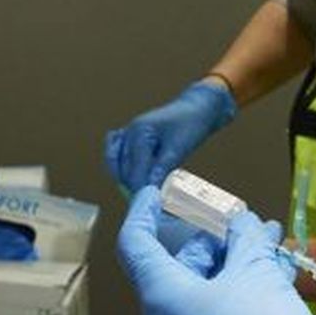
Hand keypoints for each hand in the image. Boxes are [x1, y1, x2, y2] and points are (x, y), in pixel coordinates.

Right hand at [104, 81, 236, 191]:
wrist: (198, 108)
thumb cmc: (192, 123)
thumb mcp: (180, 147)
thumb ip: (163, 168)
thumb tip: (151, 189)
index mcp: (139, 132)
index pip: (134, 170)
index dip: (141, 189)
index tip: (149, 206)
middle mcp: (129, 132)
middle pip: (124, 170)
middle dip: (134, 187)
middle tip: (148, 204)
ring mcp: (128, 134)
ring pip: (117, 165)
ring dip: (127, 180)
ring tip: (142, 194)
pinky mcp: (131, 137)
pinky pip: (117, 154)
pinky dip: (121, 167)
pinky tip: (131, 179)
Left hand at [116, 187, 315, 314]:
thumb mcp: (256, 270)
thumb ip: (245, 238)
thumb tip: (244, 226)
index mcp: (161, 298)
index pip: (135, 244)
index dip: (143, 212)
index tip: (155, 195)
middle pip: (178, 266)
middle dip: (213, 239)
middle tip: (242, 222)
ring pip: (203, 289)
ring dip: (234, 263)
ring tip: (268, 243)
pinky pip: (217, 313)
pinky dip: (239, 290)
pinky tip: (272, 274)